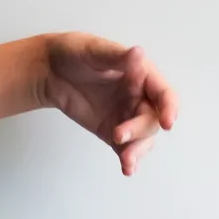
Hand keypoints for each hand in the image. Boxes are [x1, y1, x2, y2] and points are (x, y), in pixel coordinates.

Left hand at [36, 32, 178, 175]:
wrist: (49, 70)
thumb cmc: (74, 52)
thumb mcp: (93, 50)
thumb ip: (116, 57)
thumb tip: (138, 53)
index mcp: (141, 74)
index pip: (163, 93)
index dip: (169, 107)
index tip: (167, 122)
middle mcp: (138, 96)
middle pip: (152, 120)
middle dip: (140, 131)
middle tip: (119, 135)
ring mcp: (126, 116)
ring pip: (143, 138)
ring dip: (138, 150)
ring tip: (126, 161)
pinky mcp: (111, 131)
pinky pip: (126, 148)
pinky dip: (129, 159)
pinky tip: (127, 168)